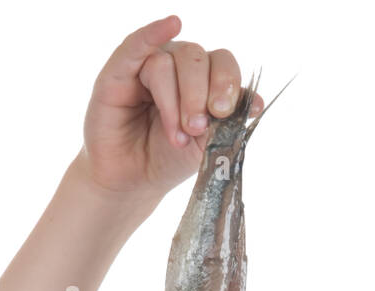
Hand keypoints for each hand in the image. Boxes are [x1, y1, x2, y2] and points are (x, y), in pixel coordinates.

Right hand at [78, 15, 262, 202]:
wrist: (132, 182)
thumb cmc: (168, 159)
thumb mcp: (206, 145)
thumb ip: (228, 122)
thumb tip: (256, 102)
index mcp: (203, 80)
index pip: (222, 64)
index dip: (226, 84)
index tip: (223, 112)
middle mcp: (176, 67)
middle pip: (196, 58)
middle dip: (199, 94)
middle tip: (195, 127)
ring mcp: (146, 67)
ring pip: (167, 62)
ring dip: (174, 101)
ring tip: (175, 135)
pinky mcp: (118, 73)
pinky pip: (136, 44)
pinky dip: (153, 33)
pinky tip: (171, 24)